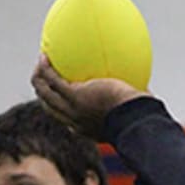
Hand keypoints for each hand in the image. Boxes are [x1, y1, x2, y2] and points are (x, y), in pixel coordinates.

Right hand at [31, 55, 148, 139]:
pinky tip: (45, 56)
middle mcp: (75, 121)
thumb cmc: (141, 117)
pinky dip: (45, 68)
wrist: (135, 120)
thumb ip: (133, 102)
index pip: (67, 120)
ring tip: (40, 64)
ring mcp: (72, 109)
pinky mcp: (73, 96)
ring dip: (39, 79)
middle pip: (50, 107)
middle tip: (43, 78)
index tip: (62, 95)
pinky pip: (52, 79)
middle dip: (43, 92)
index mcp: (86, 128)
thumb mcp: (134, 112)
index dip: (60, 107)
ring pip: (44, 94)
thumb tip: (145, 91)